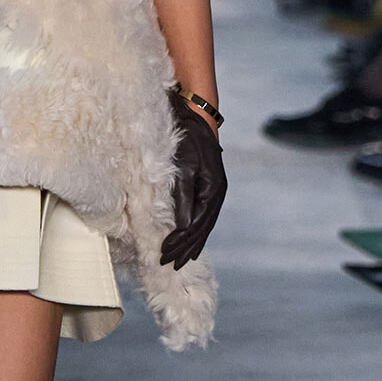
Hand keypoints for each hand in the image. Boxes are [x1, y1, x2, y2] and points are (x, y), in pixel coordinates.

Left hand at [160, 91, 226, 269]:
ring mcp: (213, 191)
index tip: (164, 254)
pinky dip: (193, 231)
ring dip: (189, 243)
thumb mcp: (182, 166)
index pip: (197, 225)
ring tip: (177, 260)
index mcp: (214, 190)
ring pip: (202, 225)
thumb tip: (182, 227)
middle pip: (202, 229)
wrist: (194, 115)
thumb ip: (182, 196)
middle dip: (185, 248)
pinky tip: (187, 240)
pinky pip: (201, 216)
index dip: (181, 242)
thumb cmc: (186, 138)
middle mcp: (216, 194)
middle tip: (167, 265)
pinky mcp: (206, 187)